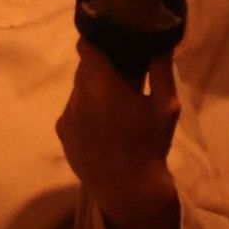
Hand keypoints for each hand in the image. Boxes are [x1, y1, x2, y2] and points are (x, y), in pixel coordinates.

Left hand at [56, 45, 181, 228]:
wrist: (128, 189)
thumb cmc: (149, 145)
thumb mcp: (166, 107)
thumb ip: (161, 70)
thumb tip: (160, 42)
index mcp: (103, 86)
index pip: (86, 47)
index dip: (96, 39)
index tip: (109, 39)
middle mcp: (79, 96)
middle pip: (84, 68)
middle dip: (101, 68)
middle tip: (121, 75)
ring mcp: (67, 114)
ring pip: (78, 89)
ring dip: (93, 90)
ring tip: (114, 105)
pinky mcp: (62, 131)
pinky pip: (73, 109)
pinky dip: (85, 109)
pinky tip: (103, 125)